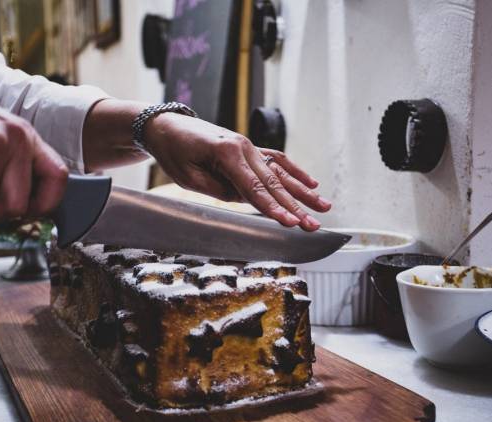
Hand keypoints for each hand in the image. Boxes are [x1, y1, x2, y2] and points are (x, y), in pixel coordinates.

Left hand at [144, 113, 330, 230]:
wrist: (167, 126)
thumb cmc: (174, 152)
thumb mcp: (189, 178)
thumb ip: (219, 190)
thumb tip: (245, 199)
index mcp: (227, 154)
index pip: (254, 188)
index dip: (273, 208)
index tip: (290, 223)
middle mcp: (244, 147)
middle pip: (273, 183)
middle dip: (295, 206)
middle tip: (312, 225)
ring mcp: (249, 146)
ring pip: (281, 172)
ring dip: (303, 191)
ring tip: (324, 206)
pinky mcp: (249, 148)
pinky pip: (277, 160)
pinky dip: (295, 171)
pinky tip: (312, 183)